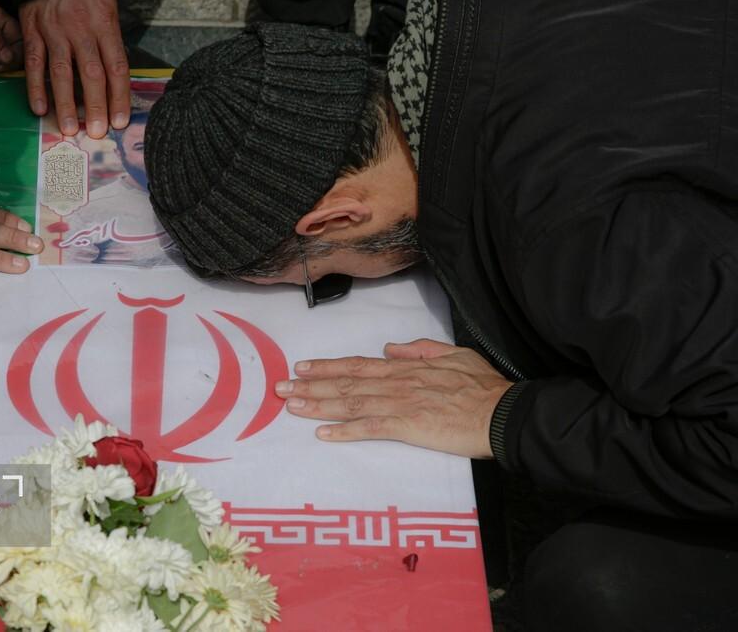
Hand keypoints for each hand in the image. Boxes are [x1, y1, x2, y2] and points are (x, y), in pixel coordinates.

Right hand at [19, 0, 130, 137]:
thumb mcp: (108, 11)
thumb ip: (110, 44)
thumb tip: (114, 82)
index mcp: (105, 26)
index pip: (116, 67)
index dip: (119, 97)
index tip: (120, 121)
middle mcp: (81, 30)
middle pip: (92, 74)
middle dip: (96, 107)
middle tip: (97, 132)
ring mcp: (55, 31)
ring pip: (61, 73)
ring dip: (65, 104)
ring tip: (69, 128)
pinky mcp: (33, 30)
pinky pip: (33, 63)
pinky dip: (35, 87)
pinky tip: (40, 108)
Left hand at [275, 339, 513, 458]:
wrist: (502, 412)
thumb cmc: (482, 387)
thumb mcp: (452, 354)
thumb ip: (419, 350)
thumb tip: (390, 348)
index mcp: (406, 368)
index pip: (358, 365)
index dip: (327, 366)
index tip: (302, 367)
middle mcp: (396, 383)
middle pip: (345, 382)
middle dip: (309, 385)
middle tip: (279, 388)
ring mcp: (400, 404)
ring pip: (350, 402)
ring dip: (317, 404)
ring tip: (291, 406)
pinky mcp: (408, 426)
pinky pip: (370, 428)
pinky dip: (345, 430)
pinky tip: (323, 433)